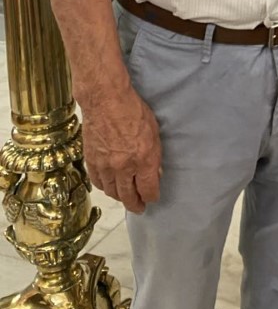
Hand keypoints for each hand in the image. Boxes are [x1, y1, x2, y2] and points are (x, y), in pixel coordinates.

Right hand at [81, 87, 161, 213]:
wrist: (106, 100)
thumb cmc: (133, 110)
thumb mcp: (154, 131)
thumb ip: (154, 155)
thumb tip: (155, 172)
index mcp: (143, 160)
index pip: (148, 189)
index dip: (151, 197)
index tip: (152, 198)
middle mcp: (124, 167)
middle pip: (129, 197)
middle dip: (136, 204)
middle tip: (139, 208)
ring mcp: (106, 166)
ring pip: (112, 192)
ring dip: (120, 197)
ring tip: (125, 198)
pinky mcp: (91, 161)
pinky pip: (98, 182)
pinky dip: (105, 187)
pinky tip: (109, 186)